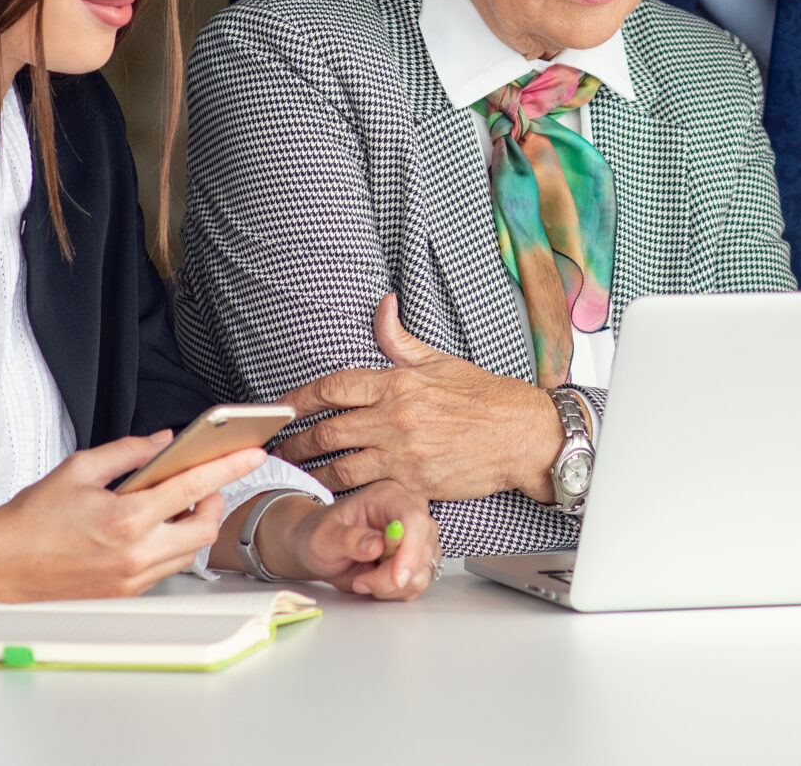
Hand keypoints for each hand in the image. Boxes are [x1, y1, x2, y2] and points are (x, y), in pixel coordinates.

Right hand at [0, 430, 273, 601]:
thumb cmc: (30, 521)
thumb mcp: (79, 469)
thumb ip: (128, 452)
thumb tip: (162, 442)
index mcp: (126, 519)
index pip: (193, 487)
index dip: (229, 467)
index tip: (252, 453)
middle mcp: (135, 555)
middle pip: (205, 528)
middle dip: (214, 500)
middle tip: (202, 482)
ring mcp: (131, 579)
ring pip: (188, 552)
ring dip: (192, 525)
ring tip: (173, 503)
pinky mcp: (125, 593)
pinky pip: (164, 568)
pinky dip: (169, 545)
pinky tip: (151, 527)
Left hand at [254, 481, 440, 599]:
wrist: (317, 548)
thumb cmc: (317, 535)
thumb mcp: (322, 537)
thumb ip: (348, 540)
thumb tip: (377, 546)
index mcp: (387, 497)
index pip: (414, 519)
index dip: (411, 550)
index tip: (396, 578)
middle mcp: (407, 512)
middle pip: (424, 547)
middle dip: (393, 576)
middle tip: (361, 582)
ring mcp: (414, 537)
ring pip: (423, 569)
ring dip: (392, 586)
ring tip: (362, 581)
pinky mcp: (414, 559)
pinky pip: (417, 582)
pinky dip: (395, 591)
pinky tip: (373, 583)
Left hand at [270, 294, 562, 502]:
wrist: (523, 435)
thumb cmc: (486, 398)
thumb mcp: (441, 361)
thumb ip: (401, 338)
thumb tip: (382, 306)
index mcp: (398, 383)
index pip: (333, 387)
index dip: (300, 397)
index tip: (283, 406)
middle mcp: (395, 418)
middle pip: (327, 431)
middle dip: (296, 441)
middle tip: (278, 446)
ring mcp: (403, 454)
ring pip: (339, 467)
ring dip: (312, 471)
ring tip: (295, 472)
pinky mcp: (414, 484)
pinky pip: (367, 491)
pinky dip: (345, 493)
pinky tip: (330, 493)